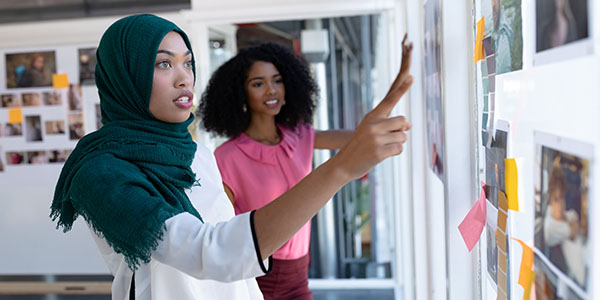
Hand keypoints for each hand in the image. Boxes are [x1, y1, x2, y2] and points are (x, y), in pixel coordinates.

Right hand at [333, 34, 413, 180]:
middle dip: (399, 130)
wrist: (343, 164)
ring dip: (397, 143)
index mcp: (371, 117)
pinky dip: (395, 152)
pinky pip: (399, 149)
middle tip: (386, 139)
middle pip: (402, 120)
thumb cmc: (360, 147)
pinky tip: (383, 154)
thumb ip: (389, 126)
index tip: (412, 77)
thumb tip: (409, 125)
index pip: (389, 101)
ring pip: (403, 136)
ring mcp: (375, 138)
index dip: (402, 89)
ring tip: (382, 147)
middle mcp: (373, 125)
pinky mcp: (379, 152)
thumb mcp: (372, 132)